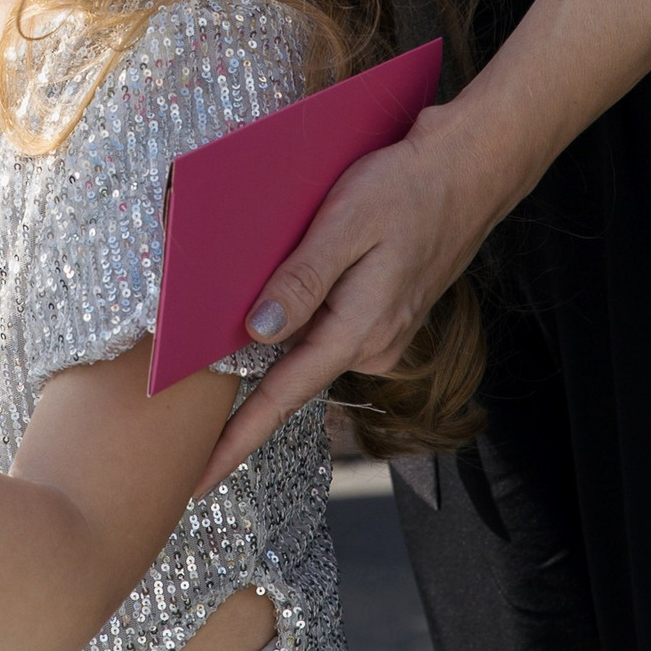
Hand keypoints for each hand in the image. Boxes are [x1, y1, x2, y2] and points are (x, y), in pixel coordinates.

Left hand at [195, 99, 513, 492]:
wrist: (470, 170)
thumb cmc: (406, 189)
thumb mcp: (344, 225)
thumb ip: (301, 281)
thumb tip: (258, 332)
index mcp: (358, 331)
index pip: (283, 397)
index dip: (236, 440)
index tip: (199, 480)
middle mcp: (371, 345)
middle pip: (287, 371)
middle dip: (239, 377)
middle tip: (181, 372)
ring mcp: (380, 333)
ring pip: (305, 343)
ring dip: (270, 331)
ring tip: (227, 307)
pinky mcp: (382, 315)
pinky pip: (325, 325)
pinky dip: (297, 312)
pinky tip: (279, 285)